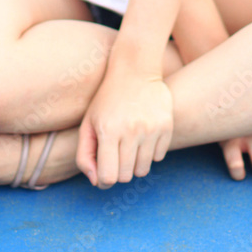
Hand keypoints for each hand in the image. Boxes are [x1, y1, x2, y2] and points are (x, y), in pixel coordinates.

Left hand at [76, 66, 173, 187]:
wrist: (135, 70)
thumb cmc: (107, 100)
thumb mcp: (87, 123)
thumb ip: (84, 155)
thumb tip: (96, 182)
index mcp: (108, 131)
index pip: (108, 177)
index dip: (103, 179)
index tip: (103, 169)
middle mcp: (131, 131)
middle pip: (126, 176)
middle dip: (119, 170)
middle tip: (116, 154)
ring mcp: (151, 128)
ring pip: (143, 170)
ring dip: (134, 163)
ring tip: (129, 145)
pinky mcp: (166, 126)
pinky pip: (159, 157)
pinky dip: (150, 152)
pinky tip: (143, 135)